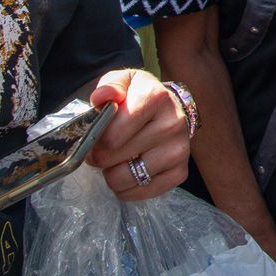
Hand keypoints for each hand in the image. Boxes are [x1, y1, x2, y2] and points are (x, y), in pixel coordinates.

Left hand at [89, 69, 191, 200]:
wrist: (169, 110)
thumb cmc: (139, 97)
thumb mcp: (124, 82)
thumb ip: (109, 85)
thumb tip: (102, 98)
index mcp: (156, 98)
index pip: (111, 134)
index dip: (96, 138)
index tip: (98, 133)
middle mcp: (172, 124)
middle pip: (113, 157)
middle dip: (100, 156)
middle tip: (105, 148)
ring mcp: (179, 150)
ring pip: (125, 179)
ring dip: (112, 174)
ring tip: (117, 160)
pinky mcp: (180, 173)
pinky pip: (140, 193)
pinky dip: (127, 189)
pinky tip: (129, 172)